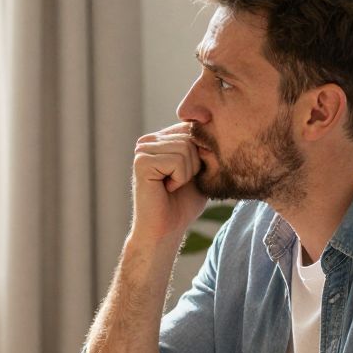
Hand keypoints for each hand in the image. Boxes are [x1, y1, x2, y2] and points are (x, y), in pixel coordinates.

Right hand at [129, 123, 210, 246]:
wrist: (166, 230)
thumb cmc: (183, 203)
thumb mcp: (200, 169)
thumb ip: (203, 146)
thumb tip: (210, 122)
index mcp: (161, 139)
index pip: (193, 128)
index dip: (201, 155)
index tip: (188, 176)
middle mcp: (149, 141)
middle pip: (190, 137)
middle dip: (194, 164)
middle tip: (178, 184)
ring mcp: (142, 150)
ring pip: (185, 148)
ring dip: (187, 174)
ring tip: (172, 187)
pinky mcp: (141, 162)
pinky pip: (176, 161)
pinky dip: (179, 179)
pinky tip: (167, 189)